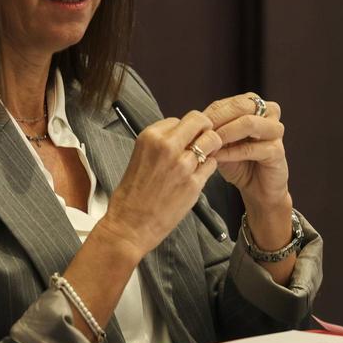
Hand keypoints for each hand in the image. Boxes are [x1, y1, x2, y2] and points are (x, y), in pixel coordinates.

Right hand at [98, 110, 222, 260]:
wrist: (130, 224)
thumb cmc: (132, 194)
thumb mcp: (139, 156)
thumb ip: (160, 143)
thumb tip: (181, 135)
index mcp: (150, 137)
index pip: (178, 118)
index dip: (184, 128)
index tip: (184, 137)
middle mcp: (167, 146)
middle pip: (199, 120)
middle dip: (204, 128)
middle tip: (203, 139)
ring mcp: (183, 165)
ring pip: (212, 141)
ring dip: (210, 147)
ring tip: (202, 157)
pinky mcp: (194, 183)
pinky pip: (212, 164)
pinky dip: (209, 167)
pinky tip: (198, 174)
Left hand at [204, 93, 289, 213]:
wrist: (257, 186)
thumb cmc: (237, 160)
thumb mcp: (221, 141)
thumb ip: (211, 128)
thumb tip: (191, 122)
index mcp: (254, 104)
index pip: (228, 102)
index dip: (209, 114)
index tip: (192, 127)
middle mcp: (269, 112)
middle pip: (239, 107)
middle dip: (217, 120)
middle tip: (200, 133)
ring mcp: (275, 130)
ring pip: (248, 123)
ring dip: (225, 133)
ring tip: (209, 145)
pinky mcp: (278, 151)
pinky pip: (251, 148)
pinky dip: (231, 152)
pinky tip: (217, 157)